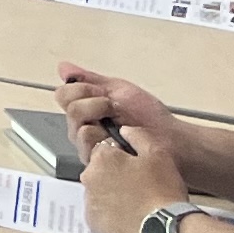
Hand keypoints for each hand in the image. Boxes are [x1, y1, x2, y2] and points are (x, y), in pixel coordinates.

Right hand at [55, 59, 174, 153]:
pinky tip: (120, 139)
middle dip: (94, 104)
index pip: (62, 95)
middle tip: (114, 108)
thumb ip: (90, 80)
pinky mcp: (98, 164)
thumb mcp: (119, 90)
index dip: (81, 90)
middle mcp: (81, 129)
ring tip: (120, 126)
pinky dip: (105, 138)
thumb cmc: (149, 116)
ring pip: (77, 129)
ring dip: (101, 121)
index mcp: (85, 110)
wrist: (171, 139)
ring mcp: (88, 148)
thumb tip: (63, 68)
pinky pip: (88, 147)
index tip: (103, 93)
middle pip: (69, 110)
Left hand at [80, 115, 190, 232]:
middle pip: (98, 170)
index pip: (105, 149)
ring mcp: (88, 201)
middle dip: (114, 174)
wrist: (165, 228)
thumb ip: (137, 135)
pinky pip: (98, 211)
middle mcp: (88, 177)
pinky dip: (109, 212)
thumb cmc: (163, 189)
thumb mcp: (158, 153)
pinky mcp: (92, 222)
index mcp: (101, 157)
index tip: (135, 166)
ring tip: (135, 202)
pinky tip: (127, 215)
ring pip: (98, 190)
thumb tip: (124, 131)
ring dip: (110, 193)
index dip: (121, 157)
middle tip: (138, 185)